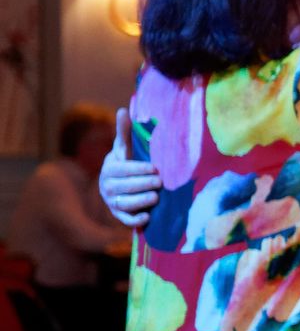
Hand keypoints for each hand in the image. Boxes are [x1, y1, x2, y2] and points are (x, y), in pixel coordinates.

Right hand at [100, 109, 160, 226]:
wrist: (119, 184)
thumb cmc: (126, 162)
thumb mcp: (124, 147)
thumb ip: (125, 132)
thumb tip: (123, 110)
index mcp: (110, 168)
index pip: (122, 169)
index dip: (137, 169)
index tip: (155, 168)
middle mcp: (107, 186)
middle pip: (123, 187)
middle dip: (142, 184)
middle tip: (160, 183)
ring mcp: (112, 201)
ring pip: (124, 203)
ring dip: (139, 201)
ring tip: (156, 197)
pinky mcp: (119, 215)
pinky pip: (125, 220)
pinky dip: (134, 220)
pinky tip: (147, 217)